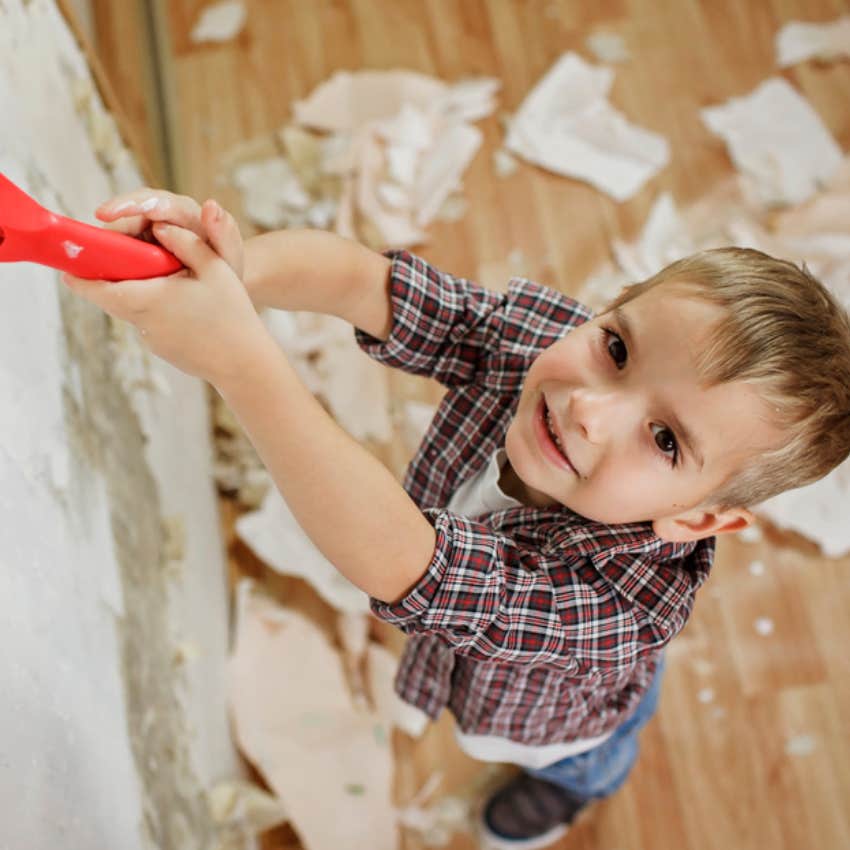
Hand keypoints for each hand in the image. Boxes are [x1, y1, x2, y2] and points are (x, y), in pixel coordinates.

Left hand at [61, 219, 270, 386]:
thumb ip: (185, 242)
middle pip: (115, 296)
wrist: (245, 365)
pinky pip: (155, 325)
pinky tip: (190, 309)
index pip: (96, 287)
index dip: (79, 274)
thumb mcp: (216, 268)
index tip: (69, 263)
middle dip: (117, 276)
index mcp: (148, 298)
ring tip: (174, 283)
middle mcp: (143, 322)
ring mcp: (153, 341)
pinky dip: (162, 312)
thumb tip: (160, 227)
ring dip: (145, 294)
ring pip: (137, 310)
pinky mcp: (165, 352)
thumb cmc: (233, 315)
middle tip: (127, 258)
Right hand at [95, 187, 243, 278]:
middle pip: (130, 213)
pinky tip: (99, 267)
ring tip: (93, 259)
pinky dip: (110, 254)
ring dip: (108, 243)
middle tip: (91, 244)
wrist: (221, 280)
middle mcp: (164, 214)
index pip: (155, 203)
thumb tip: (211, 205)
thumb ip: (224, 232)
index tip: (106, 214)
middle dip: (111, 226)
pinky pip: (121, 244)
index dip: (129, 206)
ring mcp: (149, 226)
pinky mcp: (140, 241)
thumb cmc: (224, 265)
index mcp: (186, 213)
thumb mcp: (229, 254)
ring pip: (122, 229)